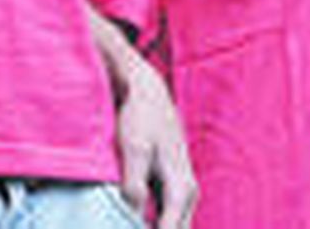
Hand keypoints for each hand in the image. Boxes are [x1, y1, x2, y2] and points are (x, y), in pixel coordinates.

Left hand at [114, 58, 196, 228]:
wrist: (148, 93)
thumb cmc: (140, 118)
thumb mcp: (133, 147)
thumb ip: (134, 182)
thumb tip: (134, 212)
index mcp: (181, 187)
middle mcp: (188, 193)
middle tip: (121, 227)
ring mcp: (182, 192)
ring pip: (175, 227)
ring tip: (124, 225)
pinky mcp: (172, 188)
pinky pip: (168, 219)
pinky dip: (155, 225)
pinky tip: (134, 224)